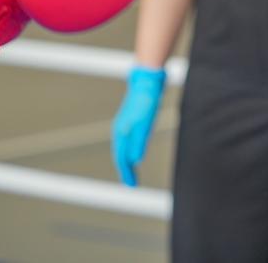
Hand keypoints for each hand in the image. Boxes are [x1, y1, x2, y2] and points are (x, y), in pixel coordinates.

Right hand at [111, 66, 166, 186]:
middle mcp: (120, 130)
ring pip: (122, 148)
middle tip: (132, 183)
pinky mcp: (131, 120)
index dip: (126, 173)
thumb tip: (135, 160)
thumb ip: (139, 142)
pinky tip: (134, 152)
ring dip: (126, 161)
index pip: (121, 158)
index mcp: (122, 133)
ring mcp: (124, 125)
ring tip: (131, 172)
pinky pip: (127, 141)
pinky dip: (128, 151)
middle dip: (125, 170)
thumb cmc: (146, 102)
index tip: (132, 186)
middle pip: (120, 155)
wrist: (146, 82)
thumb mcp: (145, 124)